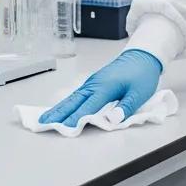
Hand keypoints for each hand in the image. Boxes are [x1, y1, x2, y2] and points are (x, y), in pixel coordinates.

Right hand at [39, 49, 162, 127]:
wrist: (143, 56)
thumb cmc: (142, 74)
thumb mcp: (140, 92)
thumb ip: (126, 107)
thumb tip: (112, 120)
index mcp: (105, 87)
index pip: (88, 107)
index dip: (75, 119)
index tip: (63, 129)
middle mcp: (95, 84)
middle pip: (73, 101)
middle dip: (58, 113)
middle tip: (42, 123)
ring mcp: (92, 83)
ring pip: (72, 98)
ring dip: (59, 108)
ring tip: (45, 119)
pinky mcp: (93, 83)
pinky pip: (77, 95)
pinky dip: (66, 103)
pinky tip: (60, 109)